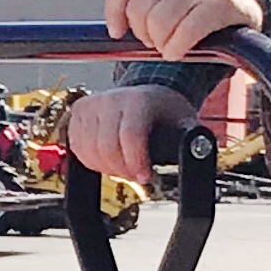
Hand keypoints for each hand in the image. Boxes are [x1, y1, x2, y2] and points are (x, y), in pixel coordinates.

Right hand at [65, 86, 197, 183]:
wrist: (147, 94)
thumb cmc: (166, 112)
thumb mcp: (185, 122)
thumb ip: (190, 139)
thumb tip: (195, 152)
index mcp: (139, 99)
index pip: (129, 135)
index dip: (135, 162)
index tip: (145, 176)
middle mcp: (111, 98)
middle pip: (106, 147)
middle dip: (121, 170)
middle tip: (136, 174)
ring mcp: (91, 104)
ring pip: (88, 151)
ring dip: (105, 167)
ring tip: (123, 166)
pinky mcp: (77, 113)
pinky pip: (76, 147)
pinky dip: (91, 161)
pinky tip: (107, 159)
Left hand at [85, 0, 263, 60]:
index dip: (113, 13)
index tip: (117, 31)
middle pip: (138, 8)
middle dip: (143, 32)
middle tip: (155, 38)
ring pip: (158, 23)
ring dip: (160, 43)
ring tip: (169, 43)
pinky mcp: (221, 2)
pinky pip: (184, 34)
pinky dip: (176, 49)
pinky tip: (179, 50)